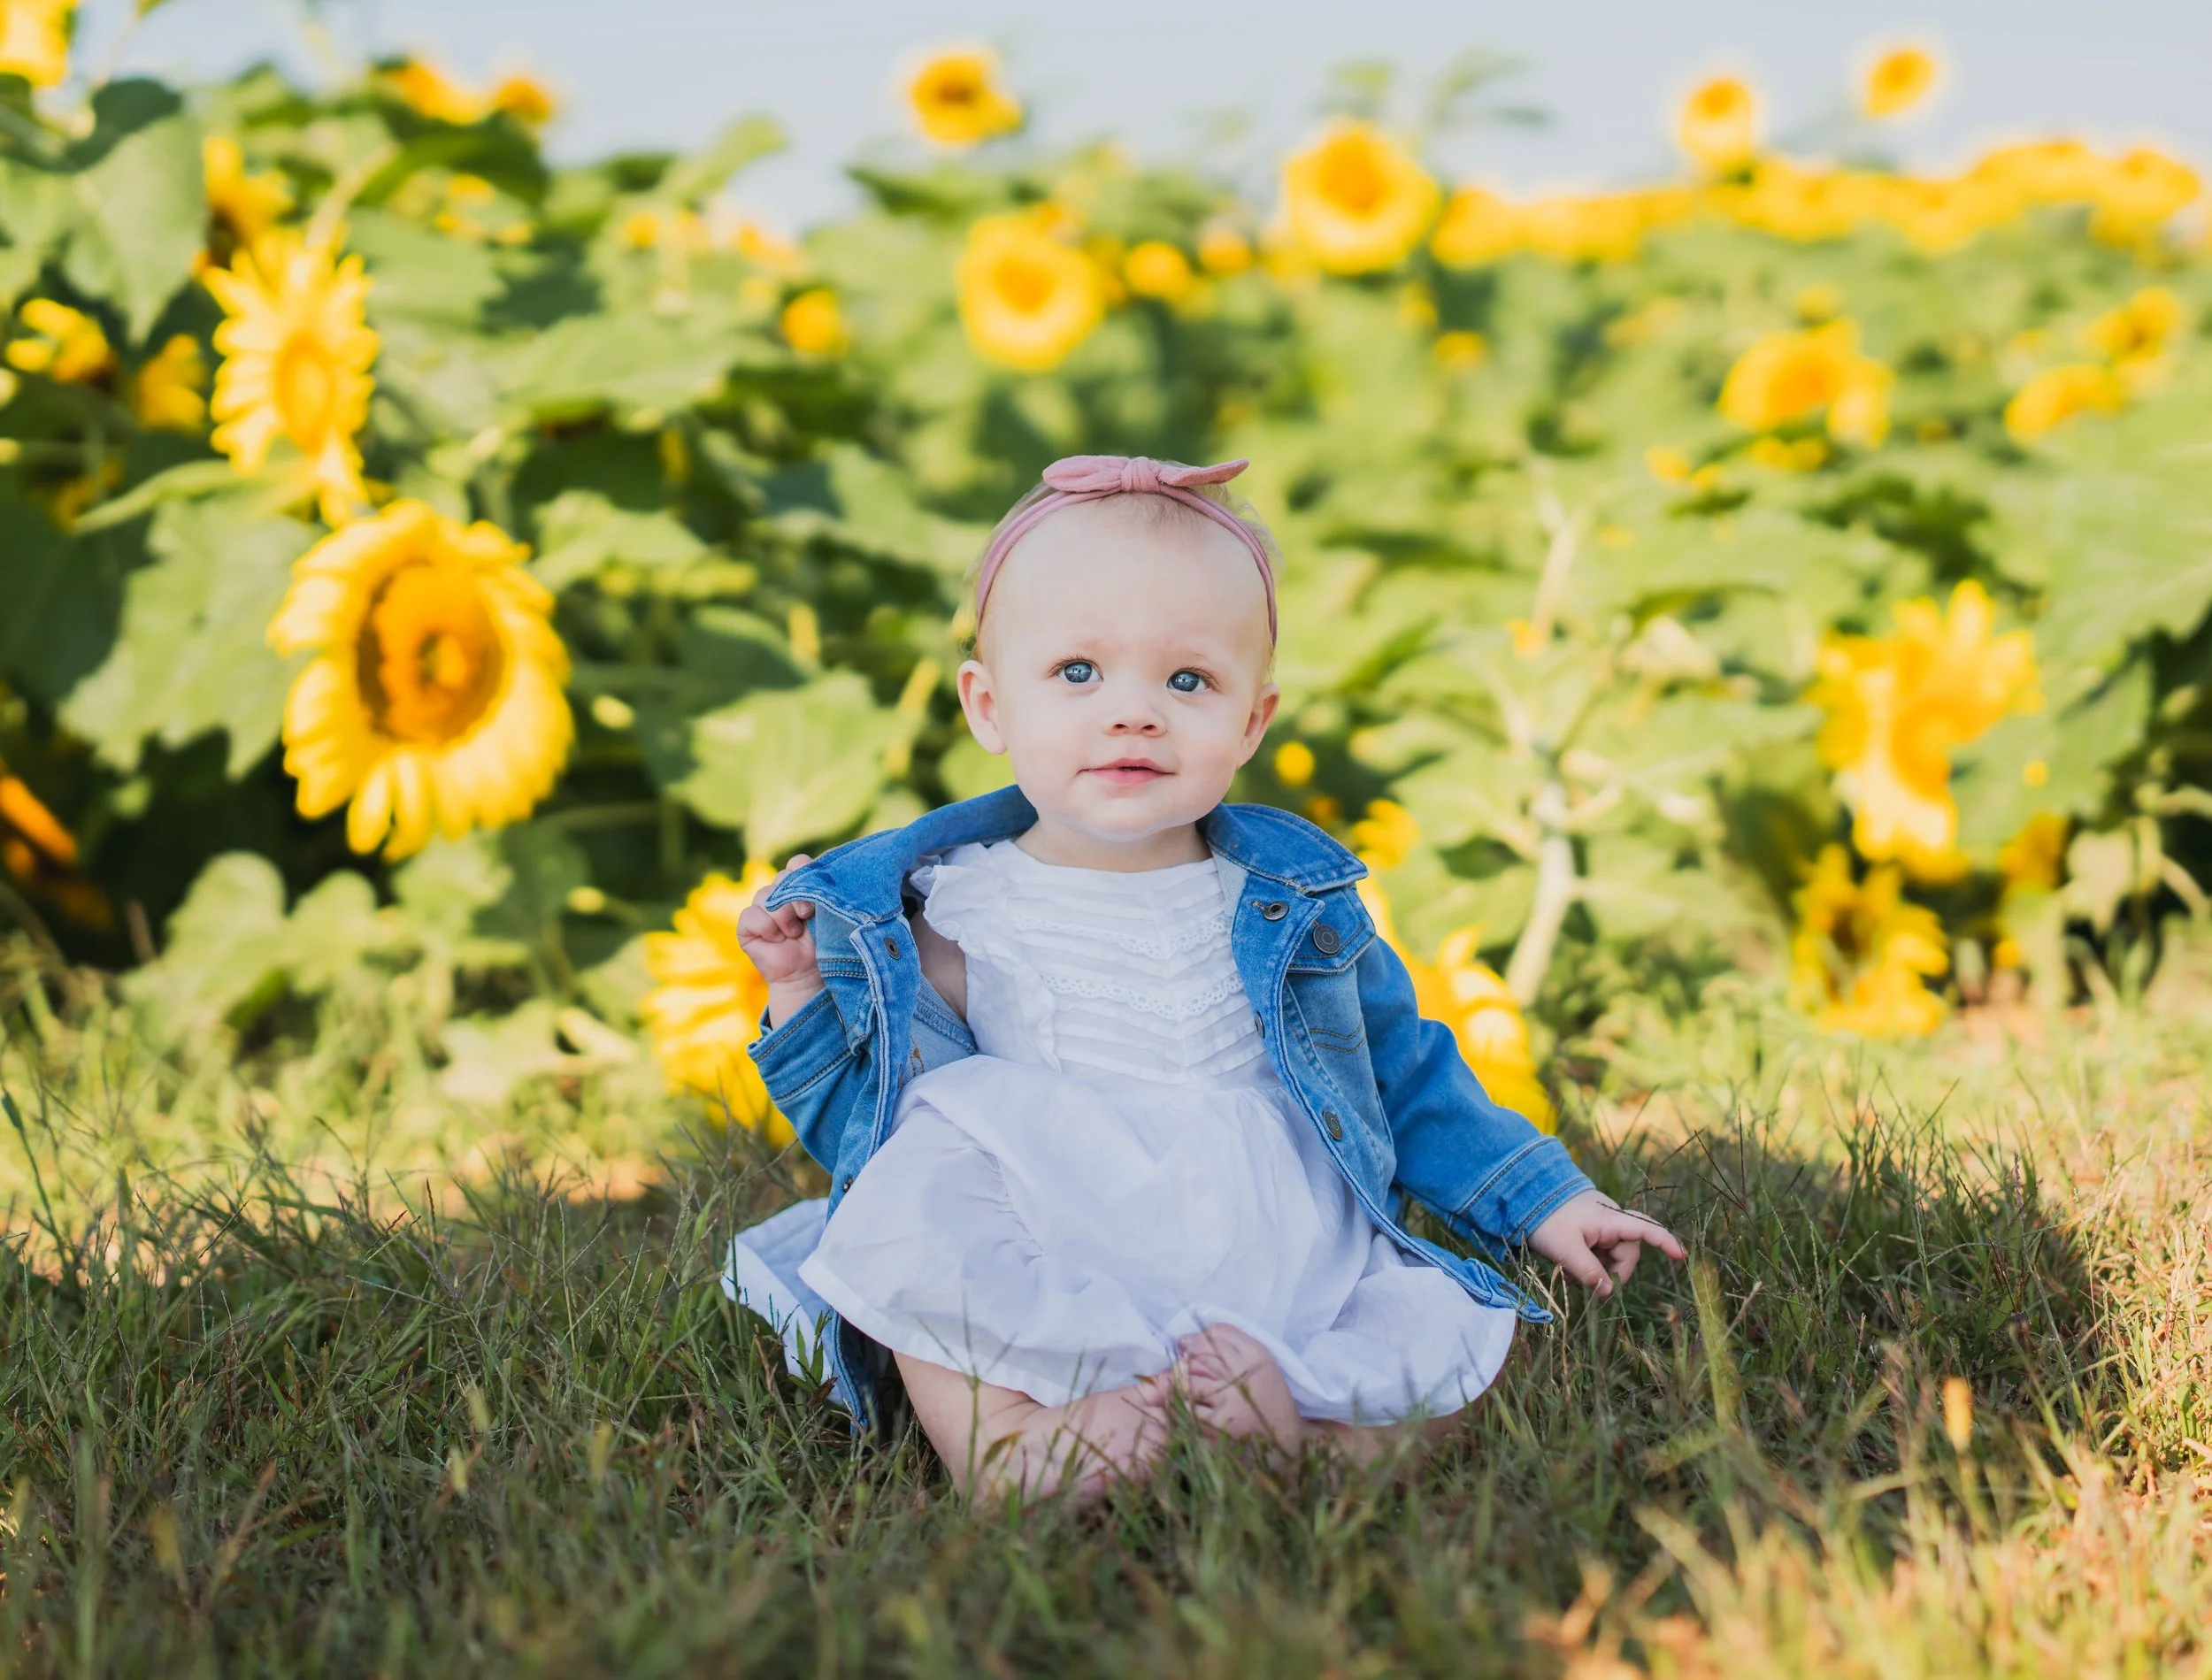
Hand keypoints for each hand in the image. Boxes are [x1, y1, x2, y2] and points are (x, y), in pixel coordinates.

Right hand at [736, 854, 820, 1023]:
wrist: (808, 975)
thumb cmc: (821, 945)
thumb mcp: (826, 915)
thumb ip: (819, 893)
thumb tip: (813, 878)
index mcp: (799, 888)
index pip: (797, 863)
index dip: (803, 872)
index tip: (816, 894)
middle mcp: (778, 895)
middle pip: (781, 877)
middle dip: (796, 897)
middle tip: (807, 916)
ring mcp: (760, 909)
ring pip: (764, 896)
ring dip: (783, 917)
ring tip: (793, 934)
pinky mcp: (746, 926)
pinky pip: (750, 915)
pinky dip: (766, 928)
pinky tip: (776, 940)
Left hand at [1527, 1188, 1685, 1299]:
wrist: (1523, 1197)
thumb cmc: (1545, 1220)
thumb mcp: (1565, 1249)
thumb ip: (1588, 1272)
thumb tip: (1609, 1293)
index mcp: (1610, 1219)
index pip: (1645, 1229)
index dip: (1665, 1242)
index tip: (1680, 1257)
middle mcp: (1610, 1220)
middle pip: (1626, 1253)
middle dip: (1612, 1273)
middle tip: (1587, 1286)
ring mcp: (1600, 1225)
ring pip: (1611, 1256)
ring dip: (1597, 1270)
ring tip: (1570, 1273)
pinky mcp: (1589, 1231)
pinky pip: (1598, 1253)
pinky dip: (1588, 1264)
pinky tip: (1569, 1268)